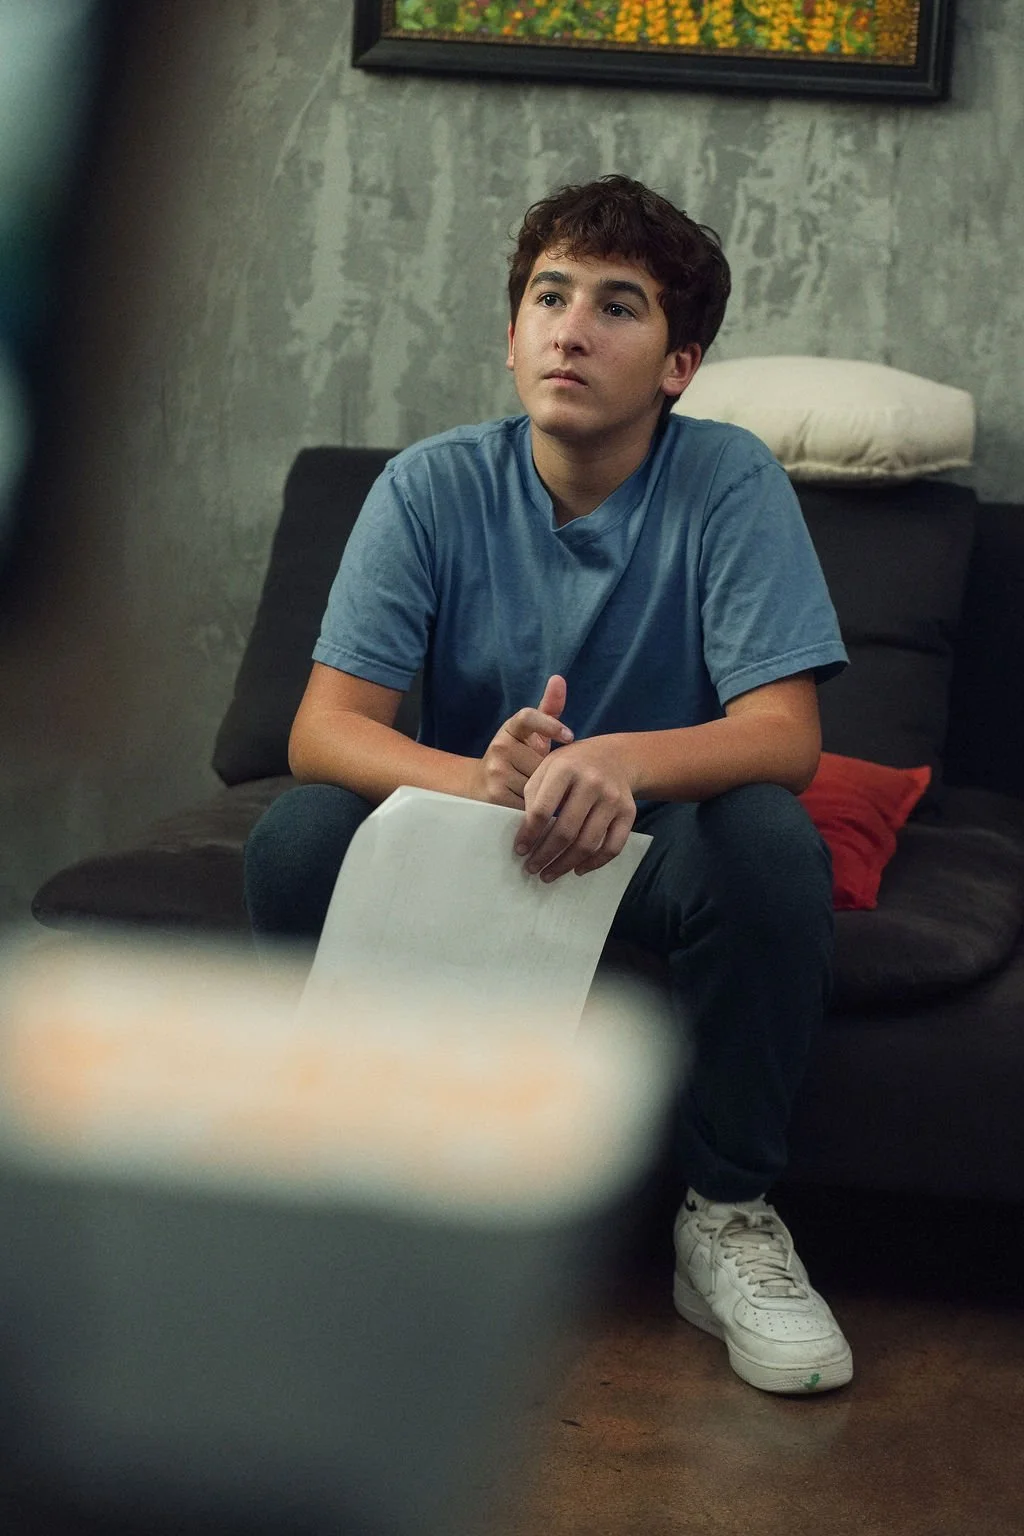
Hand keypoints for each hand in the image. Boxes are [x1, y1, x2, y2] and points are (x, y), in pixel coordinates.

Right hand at [467, 675, 572, 808]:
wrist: (477, 787)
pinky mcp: (494, 795)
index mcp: (511, 729)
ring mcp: (495, 771)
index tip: (570, 737)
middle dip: (551, 773)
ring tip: (539, 794)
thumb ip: (548, 710)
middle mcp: (499, 746)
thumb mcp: (531, 736)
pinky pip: (529, 803)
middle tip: (549, 779)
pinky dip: (537, 808)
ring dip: (545, 793)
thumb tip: (559, 678)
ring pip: (538, 784)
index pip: (529, 716)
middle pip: (542, 761)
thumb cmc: (514, 759)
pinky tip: (535, 807)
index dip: (550, 724)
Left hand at [514, 734, 636, 880]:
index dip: (529, 834)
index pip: (542, 810)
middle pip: (565, 831)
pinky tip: (578, 869)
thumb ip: (534, 794)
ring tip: (550, 873)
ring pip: (588, 843)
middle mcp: (592, 783)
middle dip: (545, 855)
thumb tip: (526, 835)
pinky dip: (595, 863)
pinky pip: (613, 847)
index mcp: (565, 768)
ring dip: (565, 864)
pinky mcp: (628, 813)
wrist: (616, 757)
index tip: (520, 850)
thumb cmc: (573, 765)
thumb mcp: (548, 767)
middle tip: (532, 868)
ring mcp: (613, 799)